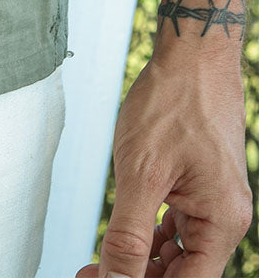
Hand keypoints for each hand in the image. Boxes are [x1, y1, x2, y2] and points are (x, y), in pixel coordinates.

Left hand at [74, 49, 251, 276]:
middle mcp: (224, 218)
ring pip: (177, 253)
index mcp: (222, 222)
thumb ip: (128, 235)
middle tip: (87, 274)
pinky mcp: (199, 186)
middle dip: (136, 277)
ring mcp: (213, 202)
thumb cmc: (172, 101)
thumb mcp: (141, 172)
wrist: (191, 55)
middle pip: (181, 273)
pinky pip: (177, 227)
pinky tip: (123, 238)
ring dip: (140, 261)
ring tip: (97, 263)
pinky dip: (149, 236)